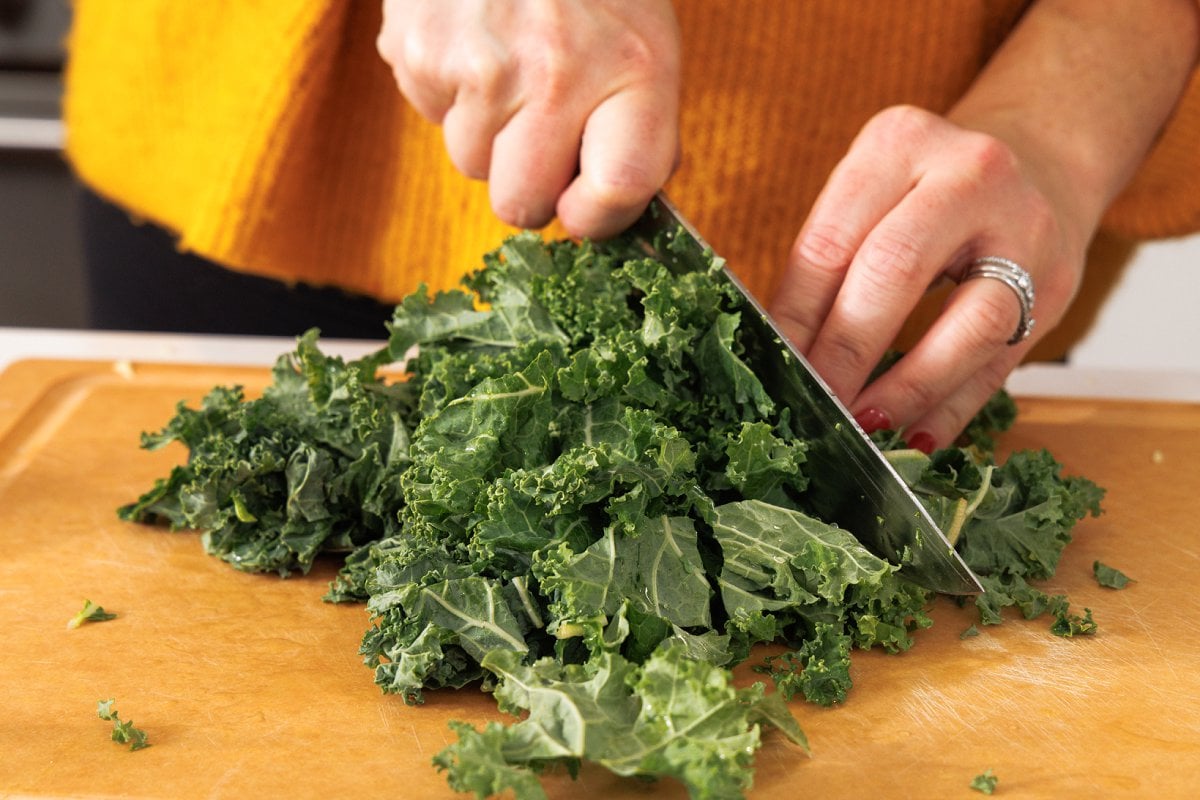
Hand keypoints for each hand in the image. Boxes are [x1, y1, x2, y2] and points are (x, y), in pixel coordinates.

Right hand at [377, 0, 680, 236]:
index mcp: (633, 70)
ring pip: (471, 166)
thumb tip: (608, 213)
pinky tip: (475, 44)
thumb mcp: (644, 46)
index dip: (597, 216)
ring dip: (487, 133)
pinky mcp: (420, 51)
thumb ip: (637, 133)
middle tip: (541, 132)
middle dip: (529, 184)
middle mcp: (557, 71)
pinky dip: (451, 92)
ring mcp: (482, 64)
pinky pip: (432, 117)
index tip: (586, 204)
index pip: (616, 191)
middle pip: (522, 205)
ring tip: (508, 66)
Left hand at [769, 105, 1082, 450]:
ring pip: (968, 323)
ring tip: (865, 427)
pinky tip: (917, 437)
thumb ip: (831, 261)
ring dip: (907, 387)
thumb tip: (780, 355)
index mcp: (898, 144)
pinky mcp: (1057, 283)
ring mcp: (1025, 227)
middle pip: (893, 271)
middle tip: (814, 405)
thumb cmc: (926, 192)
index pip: (830, 241)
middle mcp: (969, 174)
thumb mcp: (872, 195)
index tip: (774, 368)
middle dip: (845, 351)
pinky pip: (1000, 361)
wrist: (1038, 163)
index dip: (797, 316)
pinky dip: (953, 407)